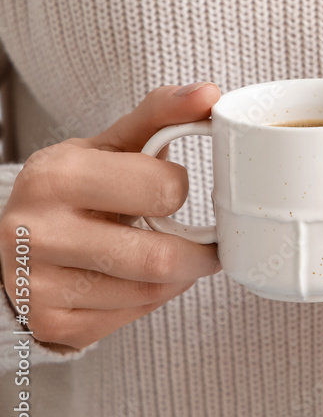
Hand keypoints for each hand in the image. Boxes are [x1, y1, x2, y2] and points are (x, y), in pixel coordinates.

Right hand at [0, 83, 222, 350]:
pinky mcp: (49, 323)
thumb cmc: (79, 186)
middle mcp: (37, 233)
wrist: (18, 237)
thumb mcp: (113, 143)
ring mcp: (38, 285)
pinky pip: (129, 318)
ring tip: (168, 255)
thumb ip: (162, 114)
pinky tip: (136, 279)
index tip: (174, 189)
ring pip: (150, 292)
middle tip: (206, 243)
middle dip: (199, 252)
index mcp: (56, 177)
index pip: (163, 191)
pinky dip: (149, 301)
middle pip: (159, 258)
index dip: (180, 190)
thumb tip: (208, 93)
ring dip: (177, 277)